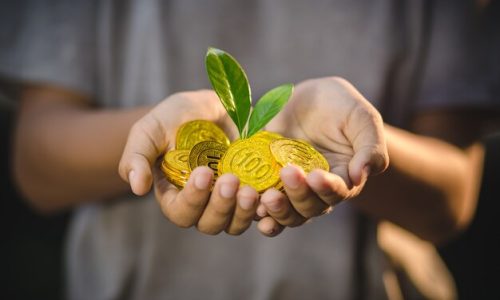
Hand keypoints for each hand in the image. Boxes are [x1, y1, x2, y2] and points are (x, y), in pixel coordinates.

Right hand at [119, 90, 258, 234]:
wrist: (214, 105)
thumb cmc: (177, 117)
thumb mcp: (150, 129)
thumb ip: (136, 156)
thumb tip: (137, 188)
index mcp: (174, 195)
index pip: (181, 213)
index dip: (192, 200)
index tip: (204, 172)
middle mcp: (202, 204)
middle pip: (210, 224)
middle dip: (221, 206)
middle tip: (231, 180)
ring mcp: (228, 199)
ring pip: (235, 223)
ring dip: (244, 211)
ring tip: (251, 189)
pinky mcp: (252, 190)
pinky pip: (261, 210)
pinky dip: (266, 208)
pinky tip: (270, 193)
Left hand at [256, 77, 388, 234]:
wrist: (309, 98)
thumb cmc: (342, 106)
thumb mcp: (362, 118)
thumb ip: (370, 147)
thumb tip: (360, 176)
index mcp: (343, 178)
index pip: (338, 193)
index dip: (327, 188)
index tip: (316, 175)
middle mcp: (316, 190)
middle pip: (310, 208)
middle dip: (299, 195)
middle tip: (288, 173)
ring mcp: (291, 188)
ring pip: (288, 213)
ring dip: (278, 211)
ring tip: (268, 198)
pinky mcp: (268, 181)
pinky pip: (264, 206)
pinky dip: (260, 212)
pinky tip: (253, 208)